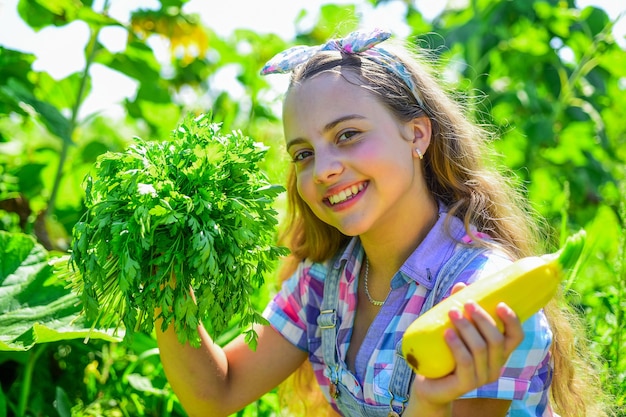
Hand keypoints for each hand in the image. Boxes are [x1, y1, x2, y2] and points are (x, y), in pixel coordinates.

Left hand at [407, 285, 523, 413]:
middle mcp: (494, 366)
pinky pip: (465, 362)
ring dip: (467, 328)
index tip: (500, 304)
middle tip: (467, 304)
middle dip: (483, 319)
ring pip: (480, 349)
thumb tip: (461, 285)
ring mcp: (481, 378)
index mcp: (498, 352)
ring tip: (452, 312)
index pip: (516, 337)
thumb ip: (459, 309)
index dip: (513, 321)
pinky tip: (447, 333)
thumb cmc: (445, 353)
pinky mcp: (465, 385)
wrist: (429, 383)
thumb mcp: (454, 328)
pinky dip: (456, 345)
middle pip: (497, 340)